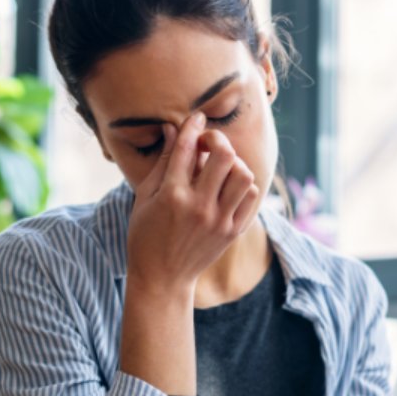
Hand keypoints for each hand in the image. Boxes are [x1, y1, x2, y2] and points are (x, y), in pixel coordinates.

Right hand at [125, 112, 260, 293]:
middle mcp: (199, 206)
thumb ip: (161, 161)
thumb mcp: (145, 197)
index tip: (196, 118)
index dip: (193, 126)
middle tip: (208, 145)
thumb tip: (172, 127)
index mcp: (171, 195)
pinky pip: (251, 196)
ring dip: (233, 163)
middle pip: (224, 155)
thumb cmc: (146, 235)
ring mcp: (219, 220)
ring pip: (243, 174)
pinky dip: (243, 184)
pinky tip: (228, 186)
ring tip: (220, 168)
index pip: (187, 147)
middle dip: (217, 140)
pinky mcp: (232, 232)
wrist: (163, 278)